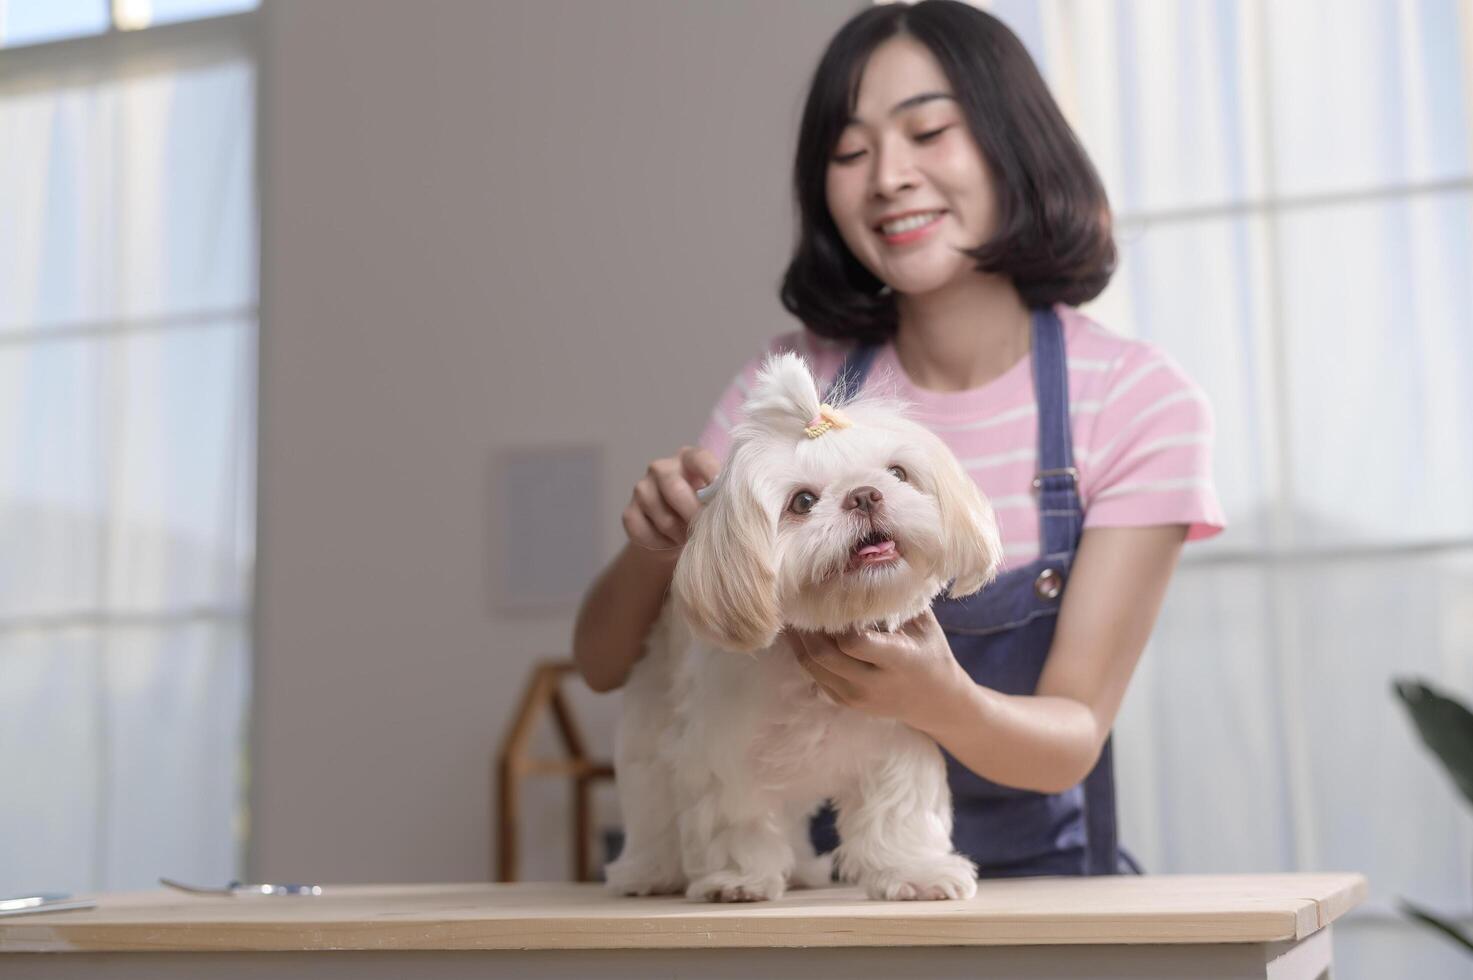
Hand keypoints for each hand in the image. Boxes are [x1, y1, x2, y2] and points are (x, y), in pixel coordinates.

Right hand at [621, 445, 719, 553]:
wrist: (675, 533)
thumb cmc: (702, 509)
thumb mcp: (714, 498)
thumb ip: (721, 495)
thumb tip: (734, 506)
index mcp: (688, 457)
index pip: (700, 459)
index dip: (712, 476)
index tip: (722, 498)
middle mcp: (661, 468)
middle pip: (675, 489)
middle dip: (694, 515)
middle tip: (705, 530)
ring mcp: (641, 488)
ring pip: (663, 517)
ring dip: (680, 534)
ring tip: (690, 537)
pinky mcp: (629, 512)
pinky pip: (644, 532)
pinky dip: (660, 544)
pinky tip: (669, 542)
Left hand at [786, 608, 972, 733]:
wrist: (935, 702)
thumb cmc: (931, 653)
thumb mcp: (924, 625)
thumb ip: (897, 600)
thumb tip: (869, 563)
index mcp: (899, 661)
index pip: (854, 642)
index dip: (835, 619)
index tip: (826, 593)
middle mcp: (874, 683)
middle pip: (824, 655)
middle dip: (805, 627)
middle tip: (796, 599)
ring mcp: (857, 697)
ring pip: (813, 667)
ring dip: (798, 640)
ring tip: (792, 613)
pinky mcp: (845, 703)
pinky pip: (815, 676)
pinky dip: (804, 654)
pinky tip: (800, 634)